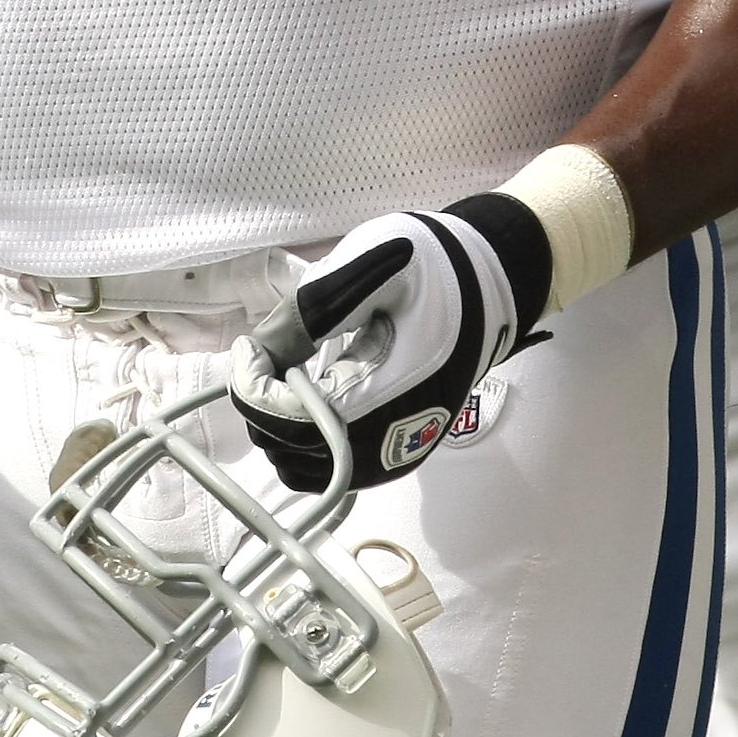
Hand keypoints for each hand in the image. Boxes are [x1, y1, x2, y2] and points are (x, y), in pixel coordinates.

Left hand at [229, 196, 549, 492]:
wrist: (486, 290)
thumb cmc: (434, 272)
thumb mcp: (374, 267)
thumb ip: (311, 310)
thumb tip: (258, 353)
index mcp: (397, 390)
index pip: (301, 424)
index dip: (259, 393)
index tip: (251, 349)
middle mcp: (397, 440)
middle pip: (295, 452)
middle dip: (263, 404)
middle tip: (265, 354)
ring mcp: (395, 456)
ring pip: (304, 469)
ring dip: (277, 425)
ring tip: (283, 371)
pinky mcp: (392, 457)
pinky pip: (326, 469)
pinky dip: (298, 439)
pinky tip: (302, 394)